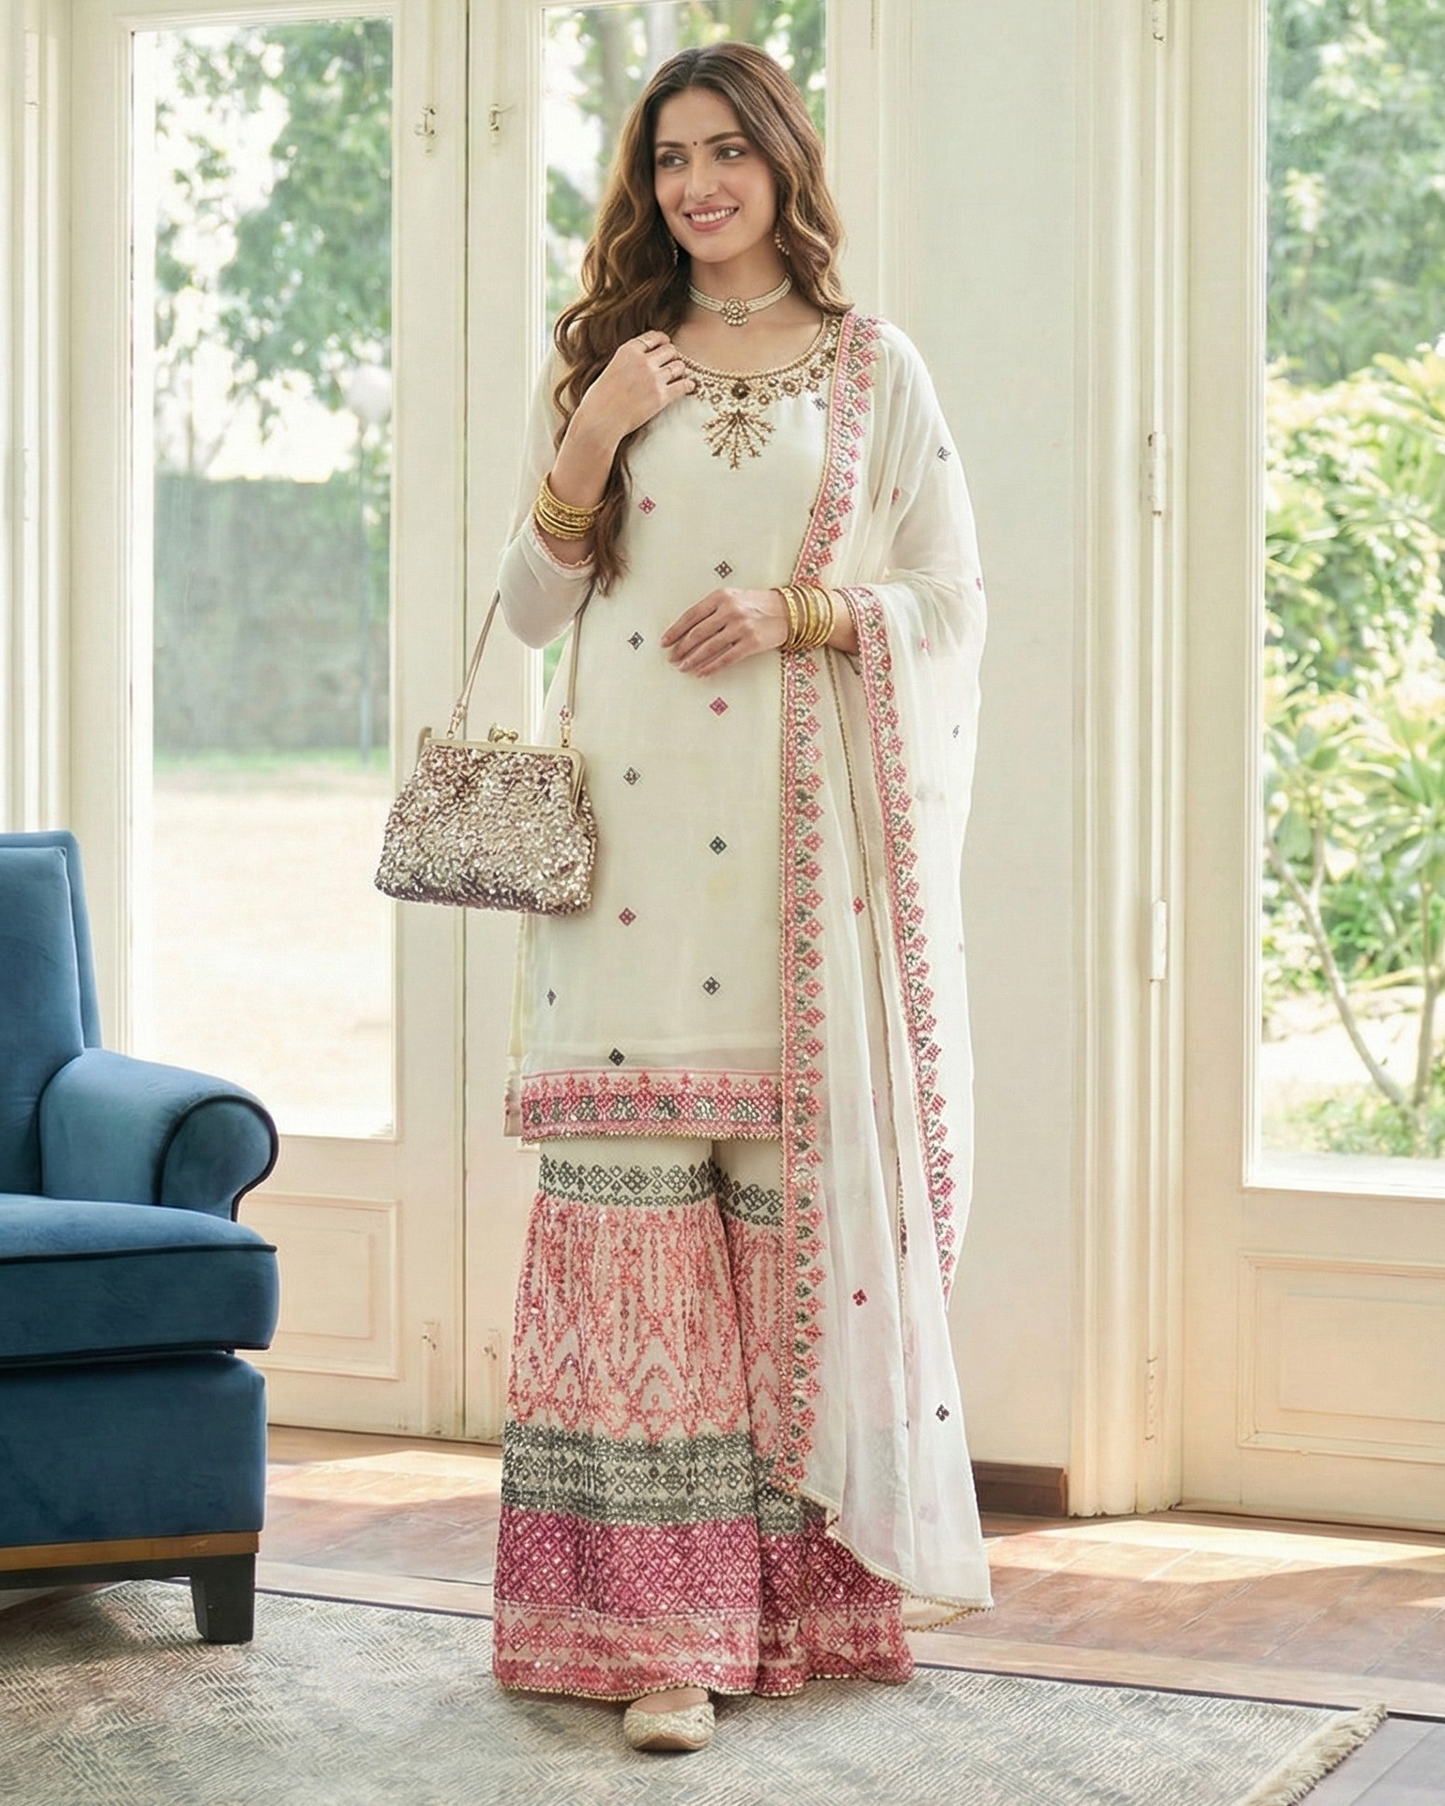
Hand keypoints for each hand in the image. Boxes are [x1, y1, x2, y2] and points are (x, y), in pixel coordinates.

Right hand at [573, 331, 694, 447]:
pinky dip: (688, 385)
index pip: (654, 337)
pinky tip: (689, 386)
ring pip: (679, 366)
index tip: (666, 346)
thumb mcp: (611, 369)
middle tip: (672, 365)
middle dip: (672, 357)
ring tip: (679, 376)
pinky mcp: (661, 397)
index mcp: (628, 350)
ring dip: (680, 371)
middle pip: (670, 350)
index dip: (663, 342)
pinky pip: (683, 385)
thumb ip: (628, 362)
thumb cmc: (599, 400)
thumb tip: (641, 362)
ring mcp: (653, 378)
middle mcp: (642, 360)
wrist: (600, 421)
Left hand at [662, 588, 788, 676]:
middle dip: (681, 648)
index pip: (692, 615)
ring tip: (682, 668)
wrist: (789, 610)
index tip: (665, 642)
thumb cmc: (757, 604)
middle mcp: (730, 610)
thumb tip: (688, 631)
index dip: (676, 630)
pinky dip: (712, 667)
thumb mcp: (734, 598)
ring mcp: (741, 627)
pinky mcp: (752, 643)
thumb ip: (713, 609)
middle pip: (698, 633)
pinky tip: (701, 673)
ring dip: (693, 659)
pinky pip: (726, 658)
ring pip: (709, 647)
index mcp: (721, 597)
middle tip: (672, 659)